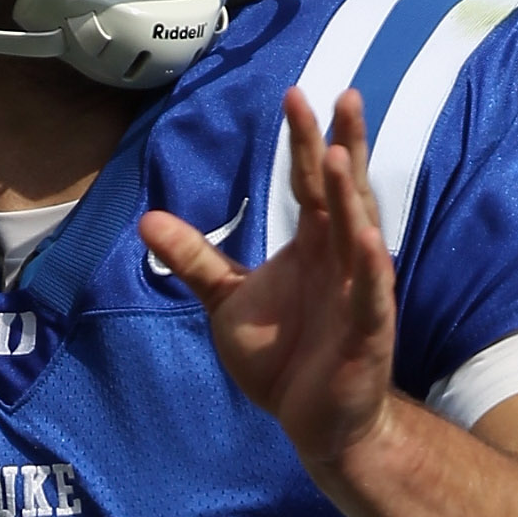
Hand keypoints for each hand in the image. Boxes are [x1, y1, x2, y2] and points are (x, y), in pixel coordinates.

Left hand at [139, 84, 394, 481]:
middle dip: (343, 146)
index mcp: (314, 244)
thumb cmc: (282, 358)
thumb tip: (147, 220)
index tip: (295, 95)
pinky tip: (365, 237)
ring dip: (351, 196)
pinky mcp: (368, 332)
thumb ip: (194, 259)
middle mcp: (342, 258)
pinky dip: (368, 268)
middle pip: (345, 192)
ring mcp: (360, 292)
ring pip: (359, 234)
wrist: (313, 422)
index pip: (310, 182)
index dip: (304, 140)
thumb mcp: (227, 301)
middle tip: (344, 95)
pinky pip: (370, 296)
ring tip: (340, 154)